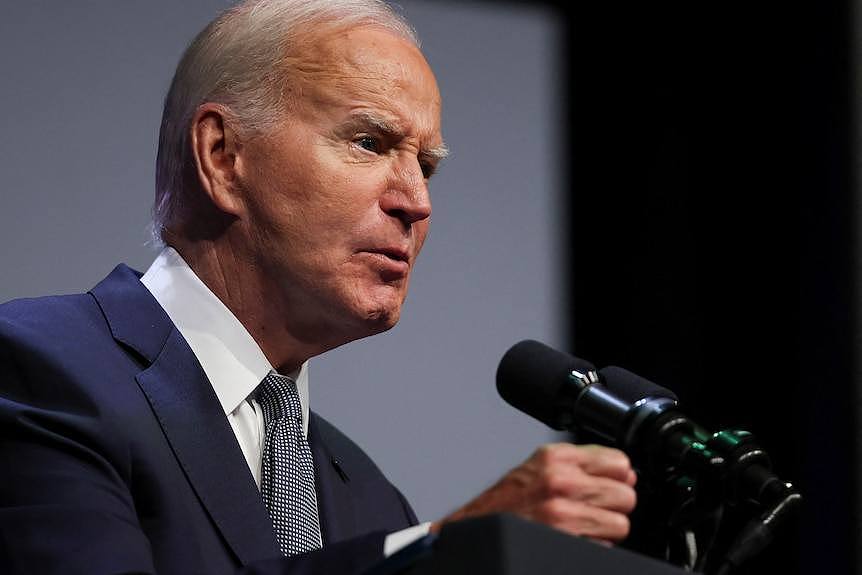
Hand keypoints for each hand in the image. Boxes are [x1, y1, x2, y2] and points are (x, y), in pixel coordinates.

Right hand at [431, 443, 636, 543]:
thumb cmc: (507, 501)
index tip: (608, 483)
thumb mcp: (540, 465)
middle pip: (626, 495)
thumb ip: (582, 462)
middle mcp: (560, 482)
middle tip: (591, 508)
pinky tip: (574, 537)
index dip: (617, 477)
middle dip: (613, 505)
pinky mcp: (566, 540)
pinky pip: (605, 545)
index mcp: (556, 458)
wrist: (478, 529)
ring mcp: (563, 513)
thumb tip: (626, 471)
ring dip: (605, 528)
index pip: (620, 462)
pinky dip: (595, 545)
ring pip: (620, 523)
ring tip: (581, 524)